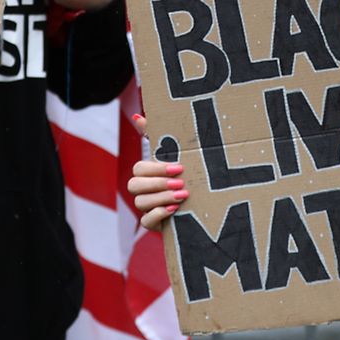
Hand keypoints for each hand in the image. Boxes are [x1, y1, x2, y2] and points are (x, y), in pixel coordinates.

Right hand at [125, 113, 188, 229]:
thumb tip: (137, 115)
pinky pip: (145, 221)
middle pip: (134, 185)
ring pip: (139, 202)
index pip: (140, 168)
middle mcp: (144, 190)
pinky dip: (157, 215)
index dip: (156, 168)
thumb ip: (156, 135)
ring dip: (160, 198)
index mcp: (148, 172)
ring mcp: (147, 207)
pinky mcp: (153, 224)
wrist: (204, 203)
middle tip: (181, 183)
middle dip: (158, 183)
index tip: (178, 167)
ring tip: (182, 197)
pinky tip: (173, 210)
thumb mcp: (177, 154)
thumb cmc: (188, 174)